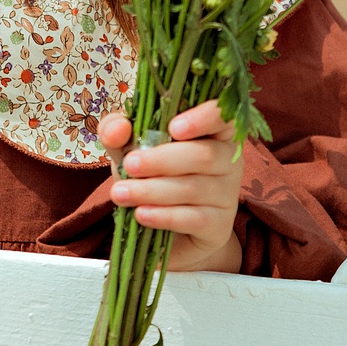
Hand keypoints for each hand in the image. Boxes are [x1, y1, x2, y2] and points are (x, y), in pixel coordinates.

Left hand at [97, 99, 243, 273]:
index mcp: (213, 131)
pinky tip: (140, 214)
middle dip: (162, 160)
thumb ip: (118, 131)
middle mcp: (228, 160)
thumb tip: (119, 128)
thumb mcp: (128, 149)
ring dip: (153, 190)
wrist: (159, 228)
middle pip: (205, 155)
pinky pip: (195, 218)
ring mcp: (227, 195)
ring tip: (120, 193)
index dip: (205, 117)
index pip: (223, 116)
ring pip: (194, 188)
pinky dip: (164, 216)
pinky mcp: (219, 226)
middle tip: (130, 165)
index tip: (173, 127)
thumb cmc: (149, 175)